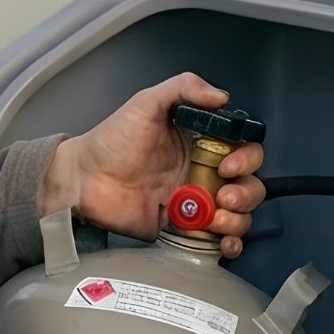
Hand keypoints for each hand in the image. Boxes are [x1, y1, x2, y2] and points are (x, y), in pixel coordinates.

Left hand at [38, 72, 266, 258]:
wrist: (84, 180)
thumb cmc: (113, 140)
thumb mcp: (146, 104)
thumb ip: (182, 89)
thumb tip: (222, 96)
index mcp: (201, 143)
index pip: (245, 149)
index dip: (248, 157)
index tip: (229, 165)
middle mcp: (204, 172)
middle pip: (249, 184)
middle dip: (246, 193)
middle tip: (222, 196)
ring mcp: (196, 203)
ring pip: (240, 213)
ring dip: (238, 218)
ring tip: (214, 218)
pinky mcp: (184, 229)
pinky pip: (219, 239)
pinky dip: (231, 244)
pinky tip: (224, 243)